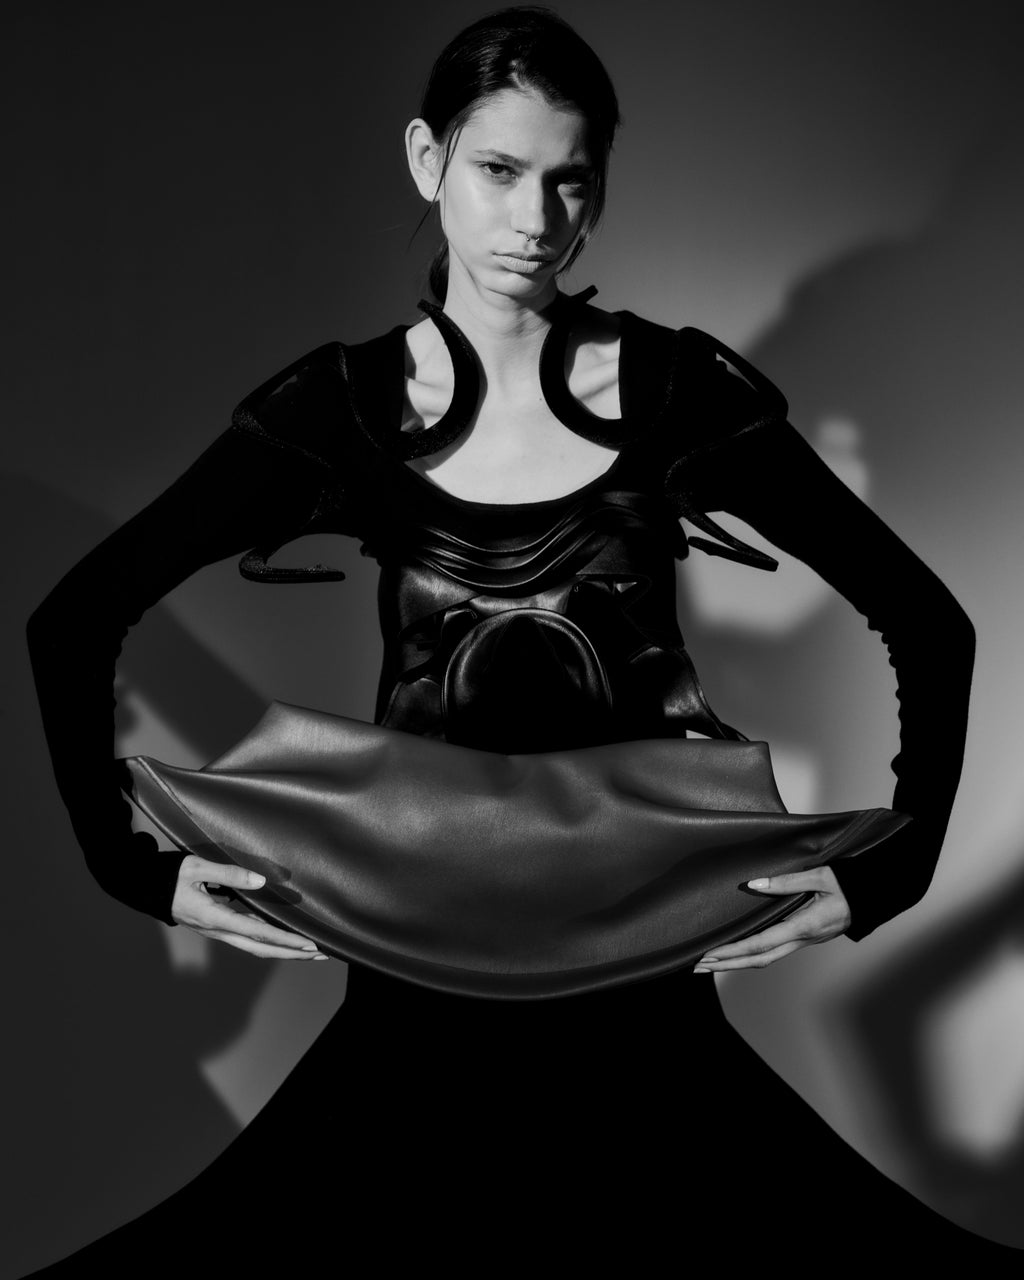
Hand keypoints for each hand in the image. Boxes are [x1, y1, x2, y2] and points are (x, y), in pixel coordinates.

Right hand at [171, 854, 328, 960]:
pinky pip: (247, 938)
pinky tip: (283, 938)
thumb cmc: (168, 875)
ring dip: (283, 950)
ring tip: (308, 950)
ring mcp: (217, 930)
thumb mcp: (195, 867)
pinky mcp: (217, 926)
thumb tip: (260, 883)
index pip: (257, 932)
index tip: (308, 945)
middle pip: (261, 948)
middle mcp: (218, 930)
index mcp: (213, 917)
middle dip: (292, 954)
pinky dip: (269, 941)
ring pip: (255, 946)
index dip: (284, 940)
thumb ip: (228, 874)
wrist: (143, 887)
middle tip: (321, 955)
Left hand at [694, 865, 851, 972]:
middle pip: (758, 960)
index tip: (709, 954)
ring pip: (766, 958)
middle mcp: (802, 939)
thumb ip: (786, 881)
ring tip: (711, 963)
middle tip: (697, 966)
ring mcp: (804, 941)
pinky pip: (774, 950)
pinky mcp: (805, 937)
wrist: (875, 897)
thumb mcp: (820, 876)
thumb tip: (753, 886)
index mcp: (804, 926)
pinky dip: (751, 954)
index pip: (760, 944)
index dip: (732, 951)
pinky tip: (739, 952)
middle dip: (727, 965)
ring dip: (737, 962)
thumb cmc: (851, 884)